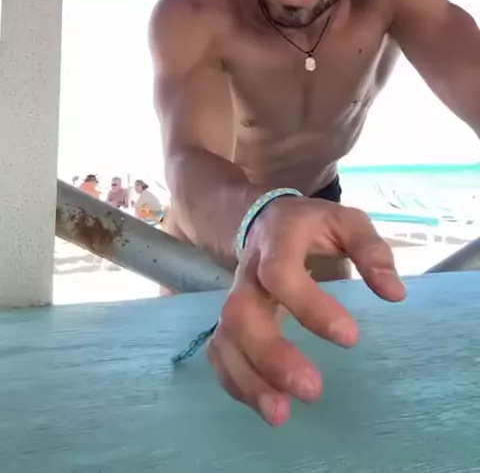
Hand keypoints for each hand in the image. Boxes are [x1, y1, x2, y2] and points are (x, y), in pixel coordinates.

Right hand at [207, 197, 405, 426]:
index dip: (309, 306)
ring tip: (280, 415)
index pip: (279, 273)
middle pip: (241, 314)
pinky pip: (220, 353)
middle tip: (312, 389)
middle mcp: (249, 272)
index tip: (350, 336)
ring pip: (226, 339)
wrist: (266, 219)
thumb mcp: (346, 222)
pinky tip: (268, 406)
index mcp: (278, 241)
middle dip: (271, 356)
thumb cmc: (313, 226)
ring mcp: (236, 297)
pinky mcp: (231, 320)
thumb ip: (371, 251)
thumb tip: (394, 294)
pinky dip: (237, 383)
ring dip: (248, 380)